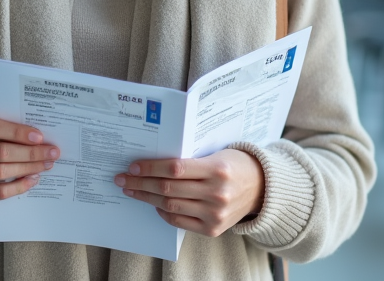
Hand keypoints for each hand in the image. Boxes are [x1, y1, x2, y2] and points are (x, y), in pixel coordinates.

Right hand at [0, 117, 59, 205]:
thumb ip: (9, 133)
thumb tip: (41, 139)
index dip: (17, 132)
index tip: (40, 137)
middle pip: (0, 151)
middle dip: (30, 153)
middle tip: (51, 153)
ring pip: (1, 172)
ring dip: (28, 168)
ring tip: (45, 165)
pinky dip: (19, 186)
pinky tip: (33, 180)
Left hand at [114, 149, 264, 236]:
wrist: (261, 188)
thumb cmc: (234, 165)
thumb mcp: (216, 153)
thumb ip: (190, 158)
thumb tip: (153, 160)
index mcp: (217, 169)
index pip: (175, 168)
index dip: (150, 167)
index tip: (133, 166)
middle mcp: (216, 193)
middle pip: (168, 188)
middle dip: (141, 183)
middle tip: (123, 179)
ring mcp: (214, 214)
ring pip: (170, 206)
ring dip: (147, 197)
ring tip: (133, 190)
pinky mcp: (212, 229)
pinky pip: (179, 221)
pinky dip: (163, 212)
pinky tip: (155, 203)